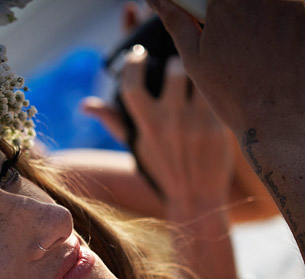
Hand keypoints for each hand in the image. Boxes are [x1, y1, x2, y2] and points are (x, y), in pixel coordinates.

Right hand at [84, 51, 234, 215]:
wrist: (197, 198)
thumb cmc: (163, 170)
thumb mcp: (137, 147)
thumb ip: (114, 122)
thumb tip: (85, 105)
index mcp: (147, 126)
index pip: (132, 84)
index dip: (133, 63)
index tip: (138, 54)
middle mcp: (171, 122)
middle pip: (175, 70)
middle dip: (176, 63)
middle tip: (177, 65)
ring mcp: (197, 123)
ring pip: (199, 79)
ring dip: (198, 74)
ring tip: (197, 78)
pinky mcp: (219, 126)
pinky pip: (217, 94)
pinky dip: (215, 90)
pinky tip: (214, 93)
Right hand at [149, 0, 304, 132]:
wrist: (280, 122)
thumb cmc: (232, 96)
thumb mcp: (195, 61)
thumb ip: (177, 22)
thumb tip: (156, 0)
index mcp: (226, 2)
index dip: (217, 8)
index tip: (216, 20)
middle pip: (250, 0)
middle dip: (244, 14)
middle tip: (241, 40)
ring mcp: (293, 7)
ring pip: (275, 4)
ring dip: (268, 20)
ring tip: (262, 56)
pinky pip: (299, 18)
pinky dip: (290, 34)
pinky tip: (282, 61)